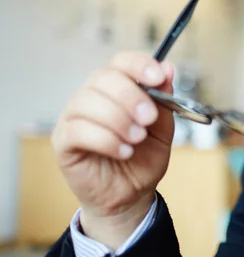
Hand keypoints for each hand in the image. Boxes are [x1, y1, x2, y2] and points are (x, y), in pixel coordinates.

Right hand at [52, 52, 174, 249]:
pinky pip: (78, 130)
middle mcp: (92, 96)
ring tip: (137, 139)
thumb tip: (168, 68)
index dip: (139, 65)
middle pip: (103, 78)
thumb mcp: (163, 129)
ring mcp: (74, 117)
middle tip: (149, 118)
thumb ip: (165, 99)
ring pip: (88, 102)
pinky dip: (106, 140)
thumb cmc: (143, 158)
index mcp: (118, 88)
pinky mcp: (63, 141)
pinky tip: (123, 152)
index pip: (121, 62)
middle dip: (131, 96)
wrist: (131, 194)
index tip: (157, 78)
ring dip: (119, 120)